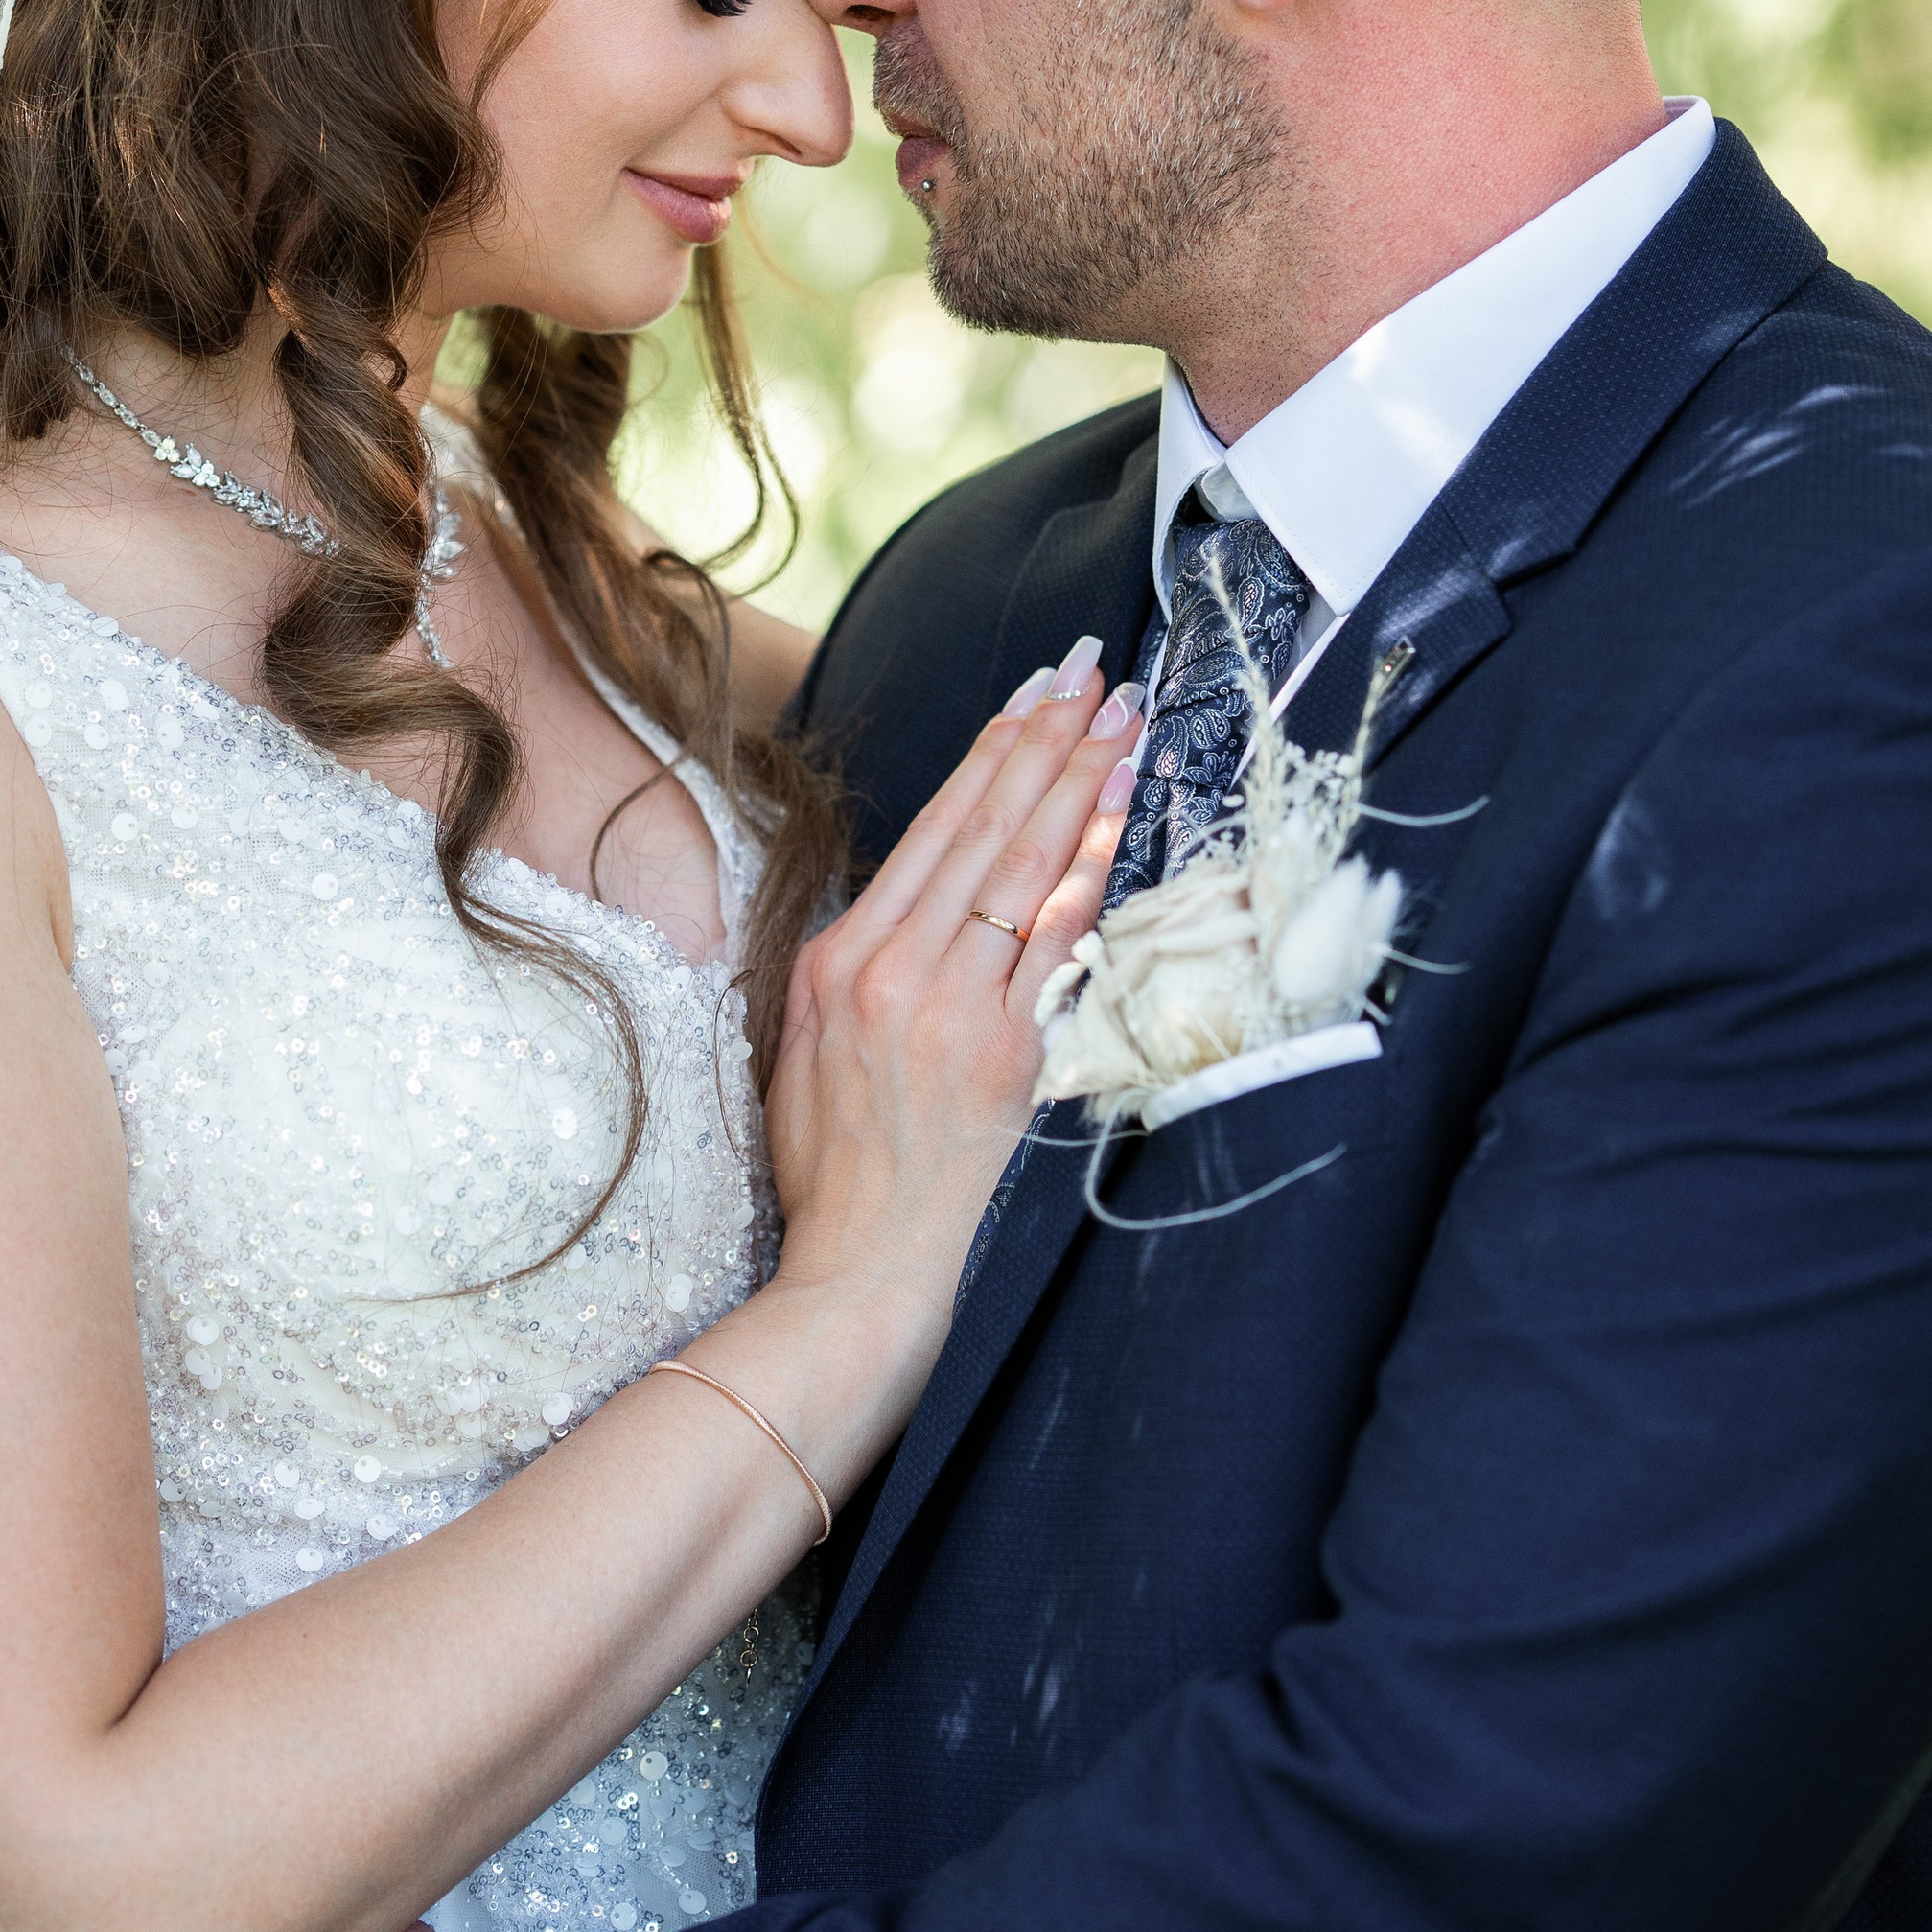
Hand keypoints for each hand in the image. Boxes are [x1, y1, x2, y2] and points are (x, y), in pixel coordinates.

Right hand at [768, 640, 1136, 1338]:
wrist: (861, 1258)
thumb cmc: (835, 1159)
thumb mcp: (811, 1037)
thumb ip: (860, 959)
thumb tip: (923, 892)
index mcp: (837, 955)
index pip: (931, 828)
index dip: (990, 751)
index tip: (1034, 695)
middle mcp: (888, 965)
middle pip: (981, 826)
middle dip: (1042, 738)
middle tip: (1091, 672)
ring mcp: (946, 1004)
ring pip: (1021, 866)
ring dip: (1075, 781)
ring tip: (1119, 717)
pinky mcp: (1001, 1048)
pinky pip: (1055, 939)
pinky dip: (1087, 866)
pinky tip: (1116, 812)